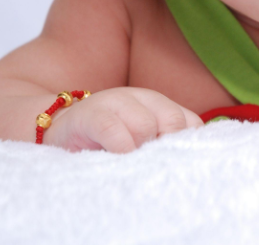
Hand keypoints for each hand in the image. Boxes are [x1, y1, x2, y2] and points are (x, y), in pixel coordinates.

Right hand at [43, 87, 202, 152]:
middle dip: (165, 147)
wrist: (61, 127)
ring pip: (145, 125)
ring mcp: (116, 101)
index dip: (187, 146)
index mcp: (160, 104)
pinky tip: (116, 158)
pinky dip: (120, 147)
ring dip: (139, 149)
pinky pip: (113, 129)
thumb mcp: (142, 136)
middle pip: (173, 121)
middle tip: (150, 164)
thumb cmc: (110, 137)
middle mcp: (143, 97)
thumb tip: (194, 157)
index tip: (177, 164)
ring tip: (128, 161)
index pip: (191, 122)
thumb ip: (166, 140)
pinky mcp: (90, 114)